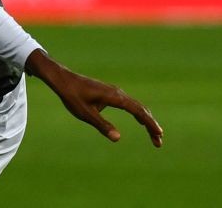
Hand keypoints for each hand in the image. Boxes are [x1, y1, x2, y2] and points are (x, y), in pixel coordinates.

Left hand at [26, 49, 162, 146]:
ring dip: (146, 120)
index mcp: (114, 97)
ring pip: (136, 105)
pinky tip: (140, 121)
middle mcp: (117, 93)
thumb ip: (102, 125)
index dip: (149, 124)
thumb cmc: (72, 95)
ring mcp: (114, 92)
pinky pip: (129, 104)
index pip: (138, 111)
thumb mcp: (85, 113)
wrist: (62, 79)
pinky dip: (138, 113)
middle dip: (151, 125)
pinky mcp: (110, 93)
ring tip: (154, 135)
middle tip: (159, 141)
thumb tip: (118, 138)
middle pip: (140, 109)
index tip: (159, 135)